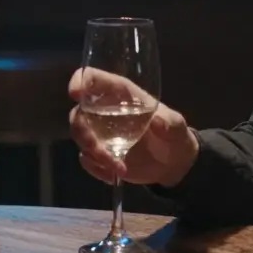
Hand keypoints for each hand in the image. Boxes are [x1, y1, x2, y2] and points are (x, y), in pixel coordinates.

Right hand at [68, 67, 199, 187]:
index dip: (80, 81)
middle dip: (83, 132)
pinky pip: (86, 159)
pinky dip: (96, 168)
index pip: (93, 79)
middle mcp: (105, 111)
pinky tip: (115, 174)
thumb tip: (158, 121)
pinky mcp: (100, 154)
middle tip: (98, 149)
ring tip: (118, 167)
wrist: (174, 164)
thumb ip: (170, 123)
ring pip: (80, 138)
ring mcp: (100, 133)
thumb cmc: (173, 135)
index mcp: (121, 95)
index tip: (75, 93)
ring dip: (93, 154)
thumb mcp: (177, 127)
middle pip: (78, 113)